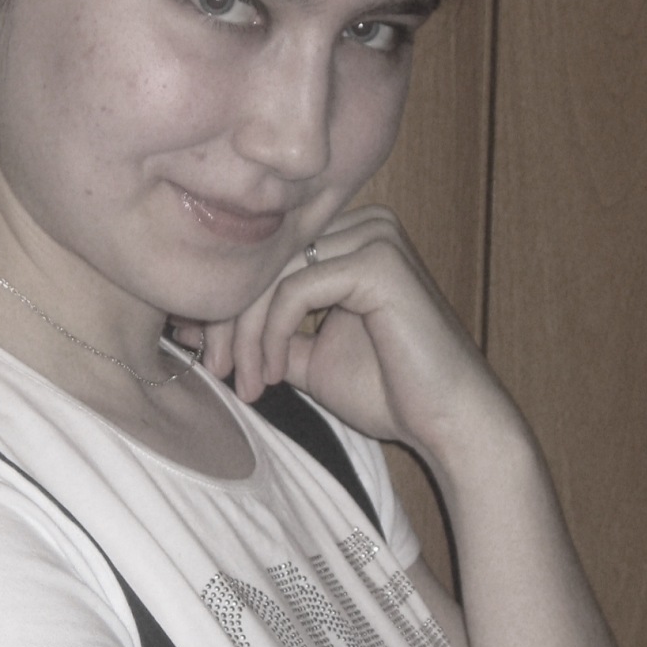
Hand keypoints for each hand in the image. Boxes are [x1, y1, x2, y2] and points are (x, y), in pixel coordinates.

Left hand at [179, 206, 522, 473]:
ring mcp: (376, 237)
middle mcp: (366, 223)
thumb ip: (270, 332)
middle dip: (228, 318)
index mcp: (353, 237)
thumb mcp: (311, 357)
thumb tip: (200, 326)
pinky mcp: (379, 262)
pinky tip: (269, 375)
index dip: (227, 302)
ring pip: (275, 273)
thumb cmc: (391, 392)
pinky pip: (296, 289)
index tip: (196, 347)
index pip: (271, 256)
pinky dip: (271, 334)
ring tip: (244, 382)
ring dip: (246, 333)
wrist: (450, 422)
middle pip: (268, 258)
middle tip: (212, 369)